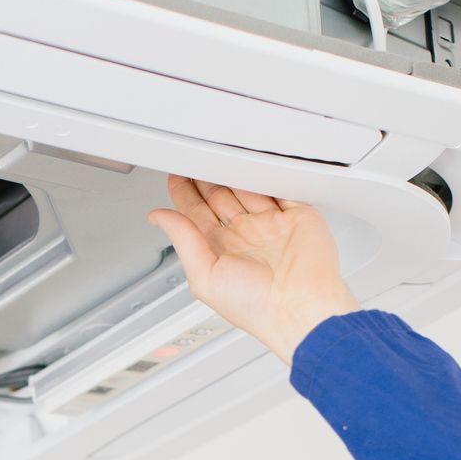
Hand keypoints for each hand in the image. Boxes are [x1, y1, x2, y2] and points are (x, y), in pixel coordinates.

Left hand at [146, 175, 361, 360]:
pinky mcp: (297, 216)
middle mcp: (244, 236)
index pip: (196, 214)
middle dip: (205, 176)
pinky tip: (254, 161)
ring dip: (232, 170)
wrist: (301, 307)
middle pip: (219, 195)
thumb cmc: (256, 306)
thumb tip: (159, 217)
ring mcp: (270, 225)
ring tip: (217, 152)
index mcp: (220, 251)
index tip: (175, 173)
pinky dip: (268, 173)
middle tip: (194, 155)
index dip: (184, 193)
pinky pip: (280, 186)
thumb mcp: (204, 276)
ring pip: (247, 187)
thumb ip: (183, 241)